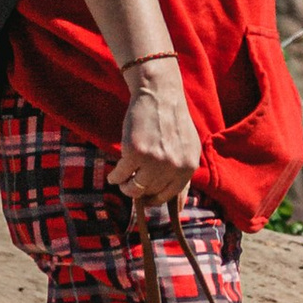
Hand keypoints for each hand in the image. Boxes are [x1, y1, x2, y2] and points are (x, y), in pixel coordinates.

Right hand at [110, 58, 200, 207]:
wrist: (160, 94)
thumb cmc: (171, 121)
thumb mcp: (187, 148)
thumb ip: (183, 175)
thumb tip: (178, 207)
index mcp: (189, 166)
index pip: (169, 196)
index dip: (155, 198)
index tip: (146, 196)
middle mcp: (174, 166)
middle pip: (151, 192)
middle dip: (138, 191)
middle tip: (130, 184)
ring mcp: (155, 160)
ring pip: (135, 188)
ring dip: (125, 187)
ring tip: (121, 180)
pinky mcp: (135, 152)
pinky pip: (121, 175)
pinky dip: (114, 177)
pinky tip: (114, 174)